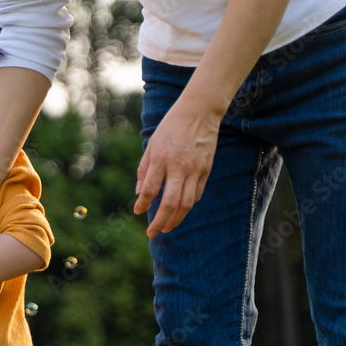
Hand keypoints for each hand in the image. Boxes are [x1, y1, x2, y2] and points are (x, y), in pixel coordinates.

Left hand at [134, 94, 221, 236]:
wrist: (199, 112)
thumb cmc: (170, 128)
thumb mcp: (151, 145)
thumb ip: (145, 169)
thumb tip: (140, 193)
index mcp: (161, 159)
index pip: (151, 189)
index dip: (143, 204)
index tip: (138, 212)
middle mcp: (178, 167)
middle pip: (169, 202)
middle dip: (160, 221)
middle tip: (152, 233)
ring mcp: (195, 169)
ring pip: (186, 203)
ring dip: (176, 219)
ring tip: (167, 228)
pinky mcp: (206, 170)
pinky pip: (196, 194)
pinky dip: (187, 206)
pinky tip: (180, 211)